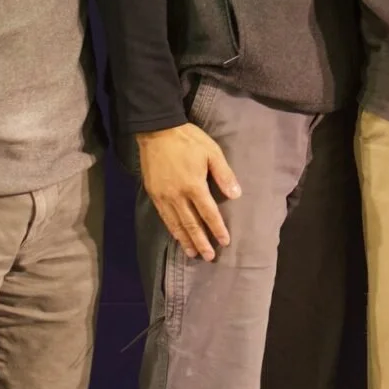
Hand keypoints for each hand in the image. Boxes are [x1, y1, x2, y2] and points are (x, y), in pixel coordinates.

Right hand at [135, 123, 238, 260]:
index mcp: (194, 186)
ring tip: (192, 253)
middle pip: (191, 224)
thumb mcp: (212, 152)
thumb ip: (224, 174)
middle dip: (201, 242)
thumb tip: (236, 195)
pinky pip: (164, 217)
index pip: (208, 213)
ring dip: (185, 240)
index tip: (224, 241)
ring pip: (176, 224)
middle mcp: (177, 196)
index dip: (217, 229)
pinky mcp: (153, 194)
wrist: (157, 130)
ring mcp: (163, 196)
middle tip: (209, 257)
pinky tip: (176, 235)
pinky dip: (171, 229)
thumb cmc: (188, 140)